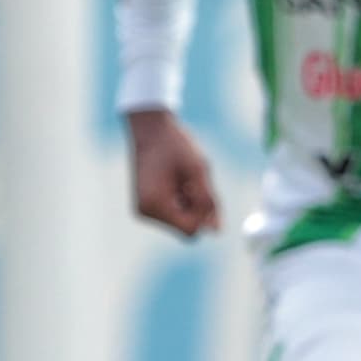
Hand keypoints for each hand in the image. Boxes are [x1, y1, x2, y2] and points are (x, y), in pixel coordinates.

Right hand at [123, 107, 220, 238]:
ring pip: (181, 222)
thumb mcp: (199, 170)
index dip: (203, 213)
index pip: (191, 230)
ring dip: (190, 204)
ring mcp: (144, 211)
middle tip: (192, 181)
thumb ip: (209, 201)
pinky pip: (173, 215)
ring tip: (183, 179)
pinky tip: (177, 181)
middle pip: (186, 228)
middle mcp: (145, 212)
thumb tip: (216, 231)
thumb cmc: (176, 145)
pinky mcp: (146, 206)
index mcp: (155, 204)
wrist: (151, 129)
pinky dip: (181, 201)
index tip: (200, 188)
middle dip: (196, 208)